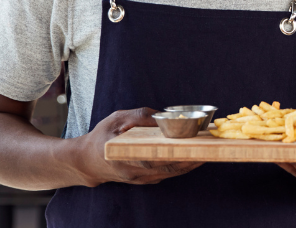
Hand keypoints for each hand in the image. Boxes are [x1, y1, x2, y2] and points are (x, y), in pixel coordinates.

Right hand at [76, 108, 203, 186]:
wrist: (86, 162)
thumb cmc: (101, 137)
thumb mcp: (116, 119)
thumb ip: (139, 116)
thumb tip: (162, 115)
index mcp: (126, 156)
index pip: (156, 158)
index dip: (177, 154)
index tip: (194, 146)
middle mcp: (134, 172)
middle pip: (169, 168)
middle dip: (190, 160)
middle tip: (209, 149)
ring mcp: (140, 179)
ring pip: (170, 173)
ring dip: (189, 164)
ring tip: (207, 152)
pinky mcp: (144, 180)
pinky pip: (166, 174)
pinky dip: (181, 166)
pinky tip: (193, 157)